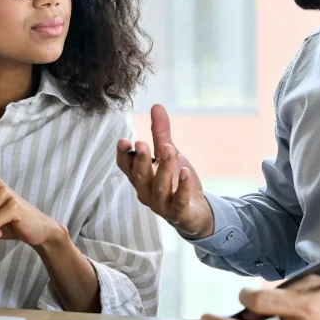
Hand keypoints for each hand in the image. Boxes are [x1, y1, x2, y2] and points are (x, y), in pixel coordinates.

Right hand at [115, 104, 213, 238]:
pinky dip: (182, 188)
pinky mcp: (178, 213)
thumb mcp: (168, 153)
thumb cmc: (175, 181)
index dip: (123, 155)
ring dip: (164, 169)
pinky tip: (186, 173)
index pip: (126, 166)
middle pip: (140, 176)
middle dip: (141, 160)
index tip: (124, 141)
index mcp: (140, 177)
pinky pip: (178, 202)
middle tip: (141, 143)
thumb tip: (156, 105)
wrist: (195, 211)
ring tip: (170, 150)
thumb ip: (161, 133)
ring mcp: (161, 204)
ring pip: (159, 187)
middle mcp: (146, 191)